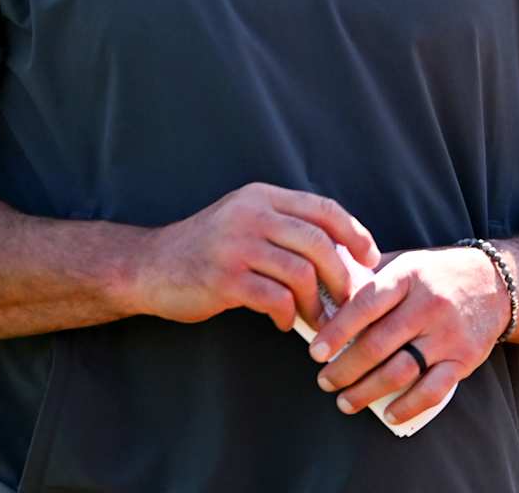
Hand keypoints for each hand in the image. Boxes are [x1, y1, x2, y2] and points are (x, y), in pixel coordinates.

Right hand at [131, 183, 380, 332]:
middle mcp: (250, 215)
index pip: (323, 209)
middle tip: (348, 300)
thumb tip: (342, 257)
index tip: (369, 259)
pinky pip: (275, 299)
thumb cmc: (206, 250)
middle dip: (342, 276)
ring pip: (301, 273)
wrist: (150, 266)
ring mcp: (236, 246)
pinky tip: (282, 321)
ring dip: (316, 303)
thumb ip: (285, 229)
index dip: (354, 234)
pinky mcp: (224, 278)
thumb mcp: (244, 222)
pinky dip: (287, 314)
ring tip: (315, 319)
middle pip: (319, 242)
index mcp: (261, 197)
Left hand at [309, 245, 509, 424]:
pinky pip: (433, 390)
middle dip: (345, 369)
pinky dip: (408, 406)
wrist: (495, 282)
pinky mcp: (465, 359)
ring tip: (345, 402)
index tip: (315, 352)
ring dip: (367, 391)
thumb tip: (325, 298)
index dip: (337, 331)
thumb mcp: (405, 262)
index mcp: (408, 276)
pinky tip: (388, 413)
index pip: (365, 305)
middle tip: (325, 381)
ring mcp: (448, 334)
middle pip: (378, 344)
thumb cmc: (436, 273)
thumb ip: (369, 276)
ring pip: (401, 371)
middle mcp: (428, 305)